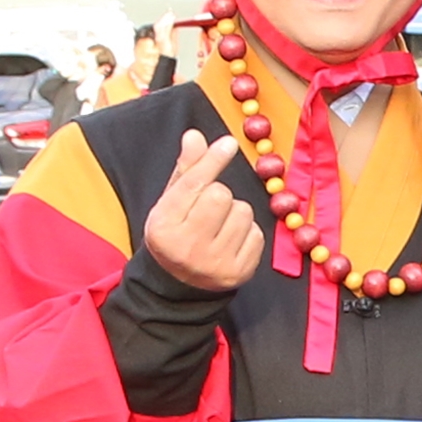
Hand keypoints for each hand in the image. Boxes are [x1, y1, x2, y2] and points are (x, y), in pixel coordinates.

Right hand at [144, 132, 263, 292]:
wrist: (180, 285)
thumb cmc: (176, 235)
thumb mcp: (170, 204)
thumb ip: (185, 170)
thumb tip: (195, 136)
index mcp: (164, 227)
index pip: (193, 186)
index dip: (212, 162)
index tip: (228, 143)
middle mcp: (188, 248)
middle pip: (221, 195)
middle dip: (220, 194)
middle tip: (209, 209)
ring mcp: (215, 264)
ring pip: (243, 212)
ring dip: (235, 213)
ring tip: (219, 227)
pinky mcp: (239, 274)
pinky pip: (257, 234)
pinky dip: (248, 232)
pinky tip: (231, 241)